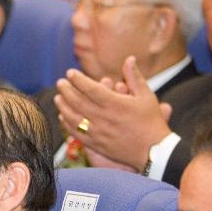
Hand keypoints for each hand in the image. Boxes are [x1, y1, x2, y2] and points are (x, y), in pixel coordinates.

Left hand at [54, 57, 173, 168]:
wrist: (153, 152)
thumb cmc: (152, 122)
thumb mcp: (146, 96)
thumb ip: (134, 77)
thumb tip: (129, 58)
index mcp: (116, 104)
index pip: (91, 89)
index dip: (78, 80)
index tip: (70, 72)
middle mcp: (104, 118)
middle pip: (78, 102)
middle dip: (66, 90)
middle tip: (60, 82)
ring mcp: (98, 132)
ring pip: (74, 118)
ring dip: (63, 106)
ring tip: (58, 97)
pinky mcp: (96, 144)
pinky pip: (76, 133)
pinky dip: (67, 124)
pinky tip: (62, 116)